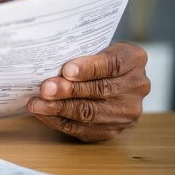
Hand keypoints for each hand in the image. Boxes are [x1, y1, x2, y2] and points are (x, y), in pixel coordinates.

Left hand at [27, 42, 149, 141]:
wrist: (107, 78)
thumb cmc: (94, 57)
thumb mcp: (93, 45)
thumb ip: (79, 51)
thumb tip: (49, 62)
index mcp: (133, 59)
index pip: (113, 63)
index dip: (89, 68)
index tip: (67, 70)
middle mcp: (136, 86)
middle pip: (100, 90)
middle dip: (69, 90)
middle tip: (45, 89)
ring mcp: (127, 111)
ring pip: (90, 112)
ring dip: (60, 108)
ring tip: (38, 103)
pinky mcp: (112, 129)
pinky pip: (83, 128)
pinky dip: (59, 121)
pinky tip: (43, 114)